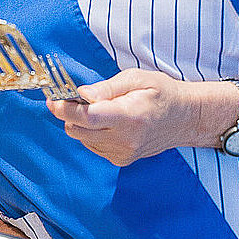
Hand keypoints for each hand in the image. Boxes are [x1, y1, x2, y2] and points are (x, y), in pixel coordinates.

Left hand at [46, 67, 219, 165]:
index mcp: (129, 117)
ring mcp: (123, 153)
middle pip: (78, 129)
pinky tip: (106, 122)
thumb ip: (107, 88)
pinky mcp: (121, 160)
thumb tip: (82, 94)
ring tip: (97, 109)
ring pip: (82, 139)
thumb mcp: (137, 78)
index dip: (65, 109)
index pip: (86, 117)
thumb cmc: (162, 93)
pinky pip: (92, 146)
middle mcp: (125, 140)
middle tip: (75, 99)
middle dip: (70, 113)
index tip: (53, 100)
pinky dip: (91, 133)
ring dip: (80, 123)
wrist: (186, 118)